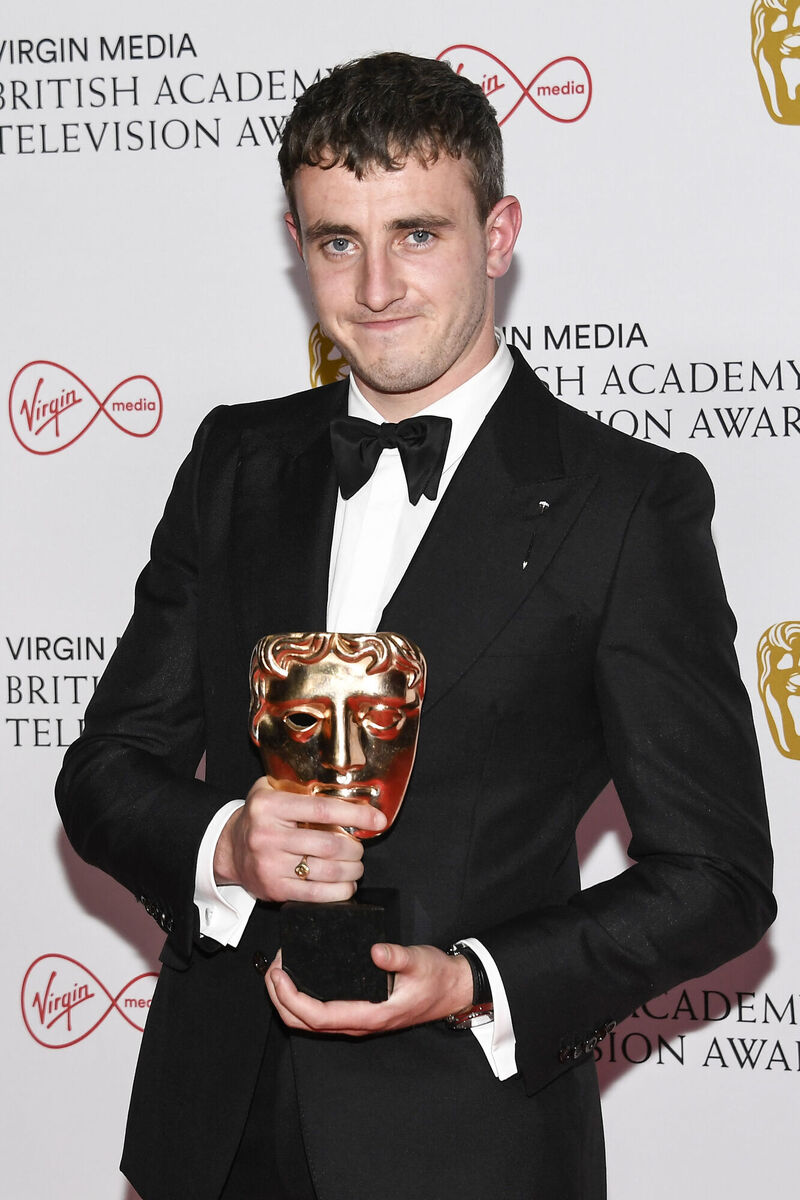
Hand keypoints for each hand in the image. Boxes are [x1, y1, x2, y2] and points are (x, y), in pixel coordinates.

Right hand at [213, 776, 385, 902]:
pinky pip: (315, 894)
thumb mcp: (272, 791)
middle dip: (355, 848)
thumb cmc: (259, 818)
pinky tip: (346, 885)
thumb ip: (302, 788)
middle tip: (360, 848)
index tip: (377, 820)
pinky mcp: (274, 889)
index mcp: (270, 806)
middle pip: (329, 845)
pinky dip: (338, 892)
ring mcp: (270, 864)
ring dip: (351, 870)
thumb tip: (349, 794)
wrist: (229, 848)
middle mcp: (268, 835)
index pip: (323, 810)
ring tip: (355, 866)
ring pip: (326, 871)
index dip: (356, 816)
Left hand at [266, 942, 473, 1035]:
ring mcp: (357, 1021)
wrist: (452, 989)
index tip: (279, 974)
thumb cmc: (436, 977)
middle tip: (270, 969)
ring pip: (310, 1023)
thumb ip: (398, 957)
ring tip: (278, 973)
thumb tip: (375, 951)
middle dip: (280, 999)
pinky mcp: (358, 1012)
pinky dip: (301, 1001)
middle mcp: (359, 1024)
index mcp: (370, 1015)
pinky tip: (298, 980)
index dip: (292, 998)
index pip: (318, 1016)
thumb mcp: (419, 961)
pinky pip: (321, 1015)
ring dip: (287, 1001)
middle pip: (305, 1024)